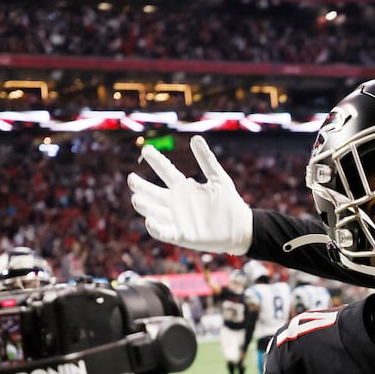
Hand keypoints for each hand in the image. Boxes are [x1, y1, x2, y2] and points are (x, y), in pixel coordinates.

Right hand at [128, 135, 253, 253]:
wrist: (243, 229)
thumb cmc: (230, 204)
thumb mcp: (219, 179)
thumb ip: (207, 160)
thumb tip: (195, 138)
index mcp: (184, 188)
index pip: (166, 172)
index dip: (156, 160)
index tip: (146, 149)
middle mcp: (177, 203)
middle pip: (154, 193)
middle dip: (141, 187)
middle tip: (132, 178)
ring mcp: (178, 219)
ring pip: (154, 212)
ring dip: (145, 206)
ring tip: (137, 199)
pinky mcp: (182, 236)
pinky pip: (164, 233)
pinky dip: (155, 228)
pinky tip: (149, 222)